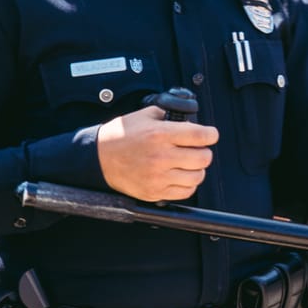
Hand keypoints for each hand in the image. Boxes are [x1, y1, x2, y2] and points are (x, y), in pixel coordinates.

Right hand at [97, 105, 218, 201]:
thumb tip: (190, 120)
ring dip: (196, 169)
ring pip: (198, 176)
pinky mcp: (155, 192)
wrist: (97, 158)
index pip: (201, 136)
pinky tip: (179, 175)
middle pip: (204, 158)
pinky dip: (187, 184)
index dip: (211, 135)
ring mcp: (158, 177)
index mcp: (160, 134)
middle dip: (203, 152)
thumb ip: (168, 115)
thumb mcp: (144, 116)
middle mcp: (161, 156)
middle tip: (195, 150)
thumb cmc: (120, 136)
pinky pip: (186, 192)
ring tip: (186, 163)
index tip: (210, 135)